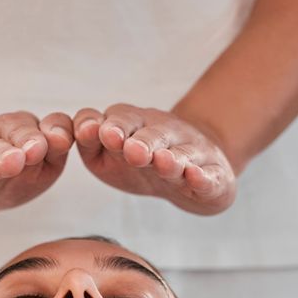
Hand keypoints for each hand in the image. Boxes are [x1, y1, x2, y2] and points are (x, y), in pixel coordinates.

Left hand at [73, 103, 235, 214]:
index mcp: (133, 126)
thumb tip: (84, 131)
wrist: (192, 170)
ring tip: (162, 162)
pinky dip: (203, 178)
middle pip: (152, 134)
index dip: (109, 125)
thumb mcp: (106, 156)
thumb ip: (90, 144)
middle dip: (142, 142)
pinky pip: (209, 177)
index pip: (119, 119)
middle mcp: (164, 134)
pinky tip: (196, 177)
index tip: (99, 133)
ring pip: (181, 154)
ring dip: (171, 158)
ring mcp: (192, 153)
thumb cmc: (139, 163)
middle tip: (132, 151)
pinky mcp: (214, 176)